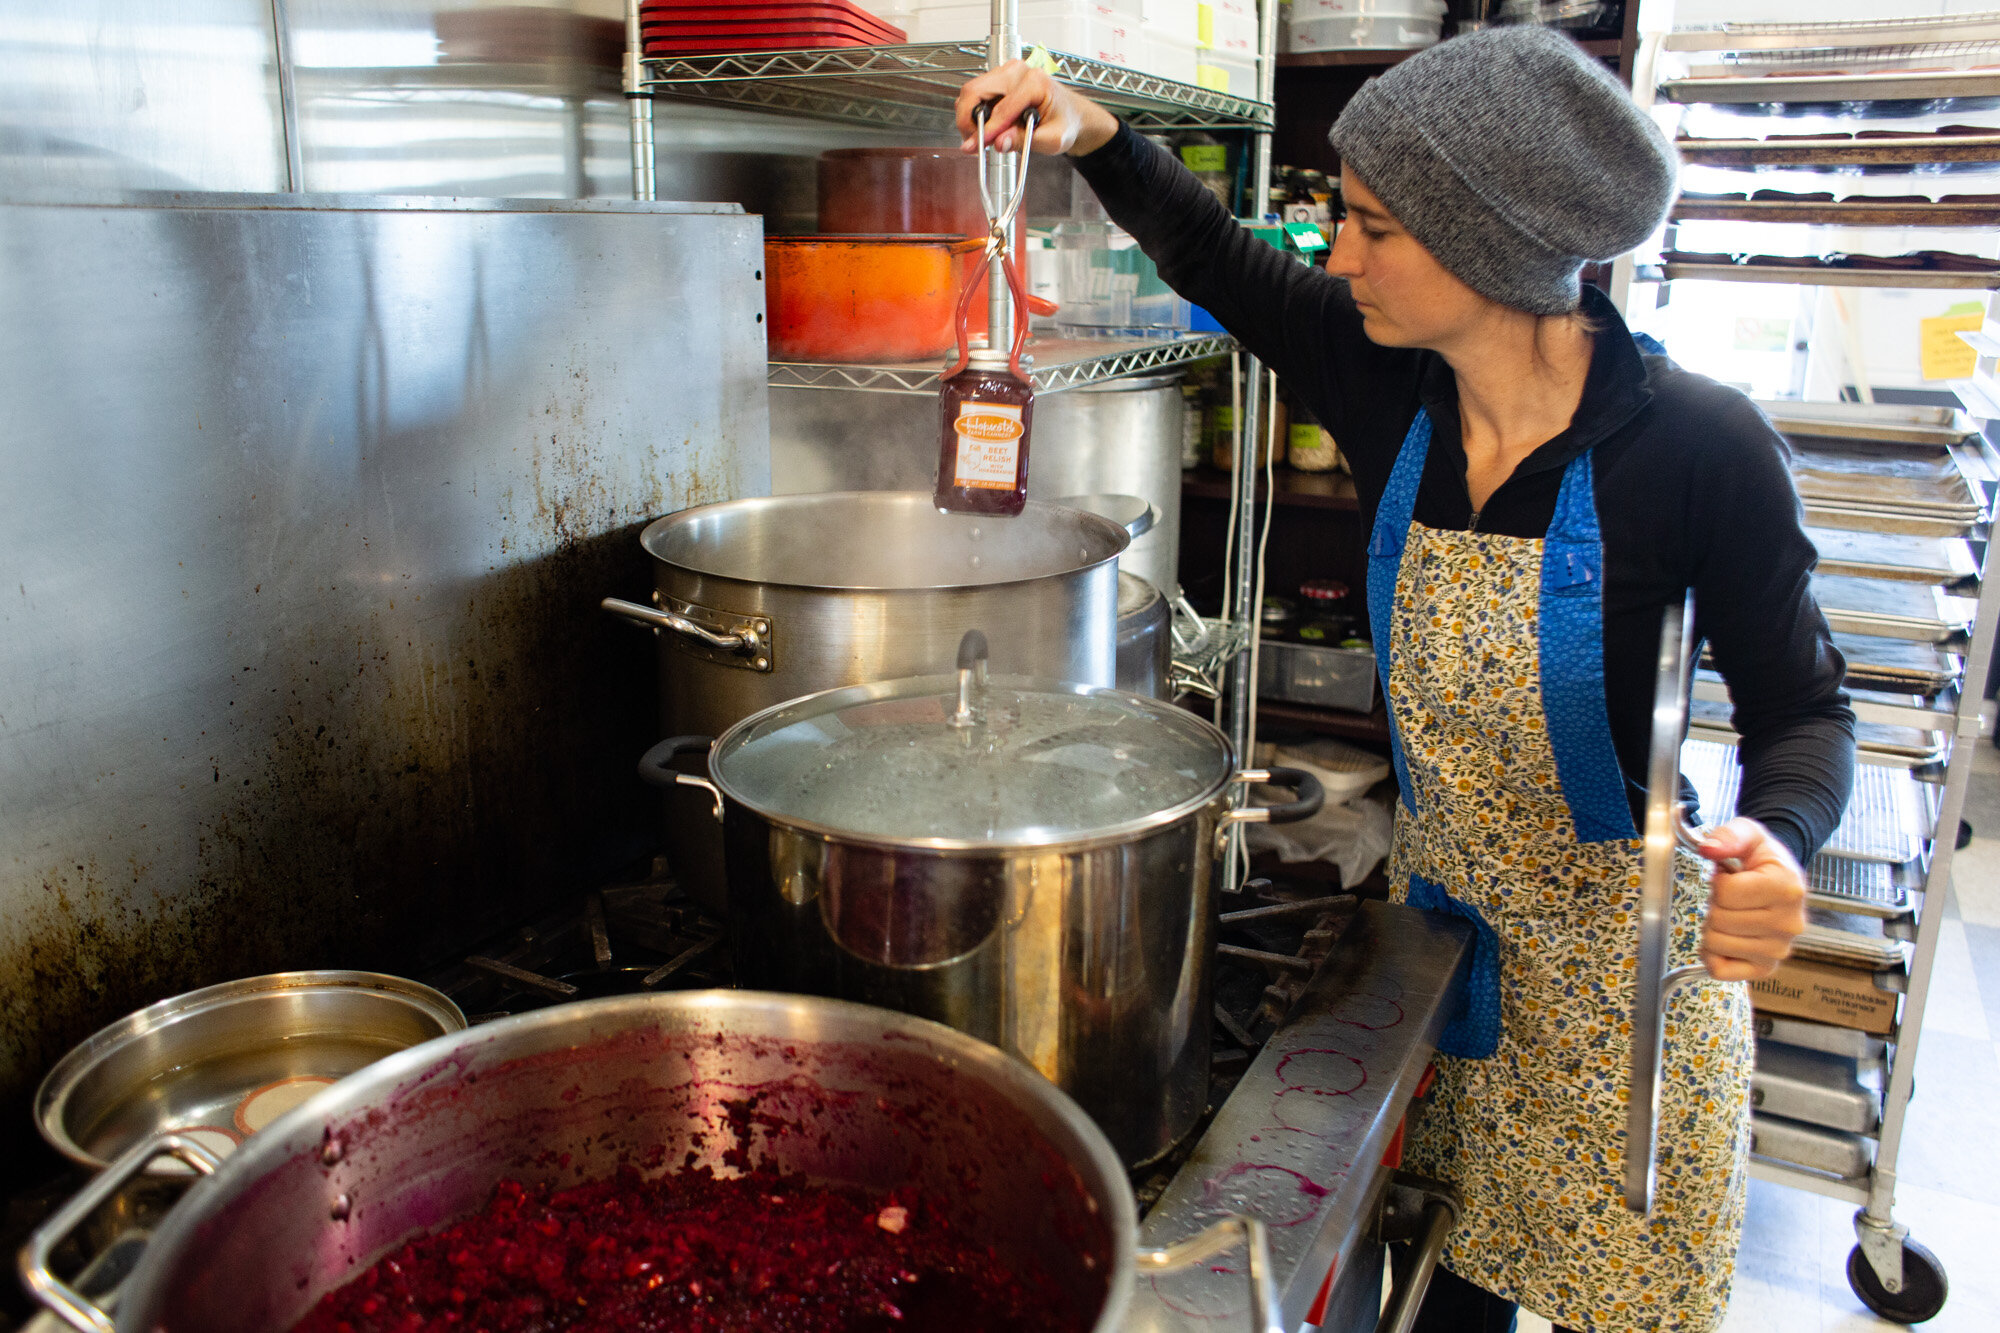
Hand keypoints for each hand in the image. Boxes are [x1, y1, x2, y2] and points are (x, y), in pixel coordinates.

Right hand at [955, 60, 1120, 157]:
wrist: (1071, 115)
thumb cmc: (1065, 123)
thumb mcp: (1052, 139)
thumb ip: (1025, 141)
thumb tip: (1000, 142)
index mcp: (1035, 82)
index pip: (1002, 108)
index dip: (987, 131)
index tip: (976, 146)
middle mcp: (1018, 71)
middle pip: (975, 90)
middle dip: (968, 120)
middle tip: (970, 142)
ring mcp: (1006, 73)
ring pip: (971, 92)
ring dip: (968, 117)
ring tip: (978, 138)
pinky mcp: (998, 79)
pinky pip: (975, 94)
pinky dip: (973, 113)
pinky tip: (983, 129)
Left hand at [1696, 817, 1808, 981]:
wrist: (1782, 878)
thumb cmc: (1763, 859)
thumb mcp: (1749, 834)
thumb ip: (1728, 835)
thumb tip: (1709, 848)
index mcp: (1787, 888)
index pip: (1726, 892)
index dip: (1719, 882)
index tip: (1732, 877)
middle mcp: (1789, 923)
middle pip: (1719, 920)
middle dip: (1716, 904)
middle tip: (1733, 898)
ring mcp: (1779, 949)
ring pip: (1716, 944)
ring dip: (1714, 928)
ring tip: (1733, 914)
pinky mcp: (1766, 968)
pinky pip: (1721, 969)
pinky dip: (1713, 955)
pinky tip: (1727, 937)